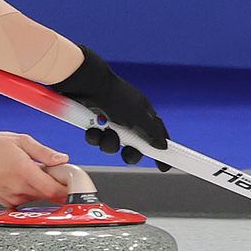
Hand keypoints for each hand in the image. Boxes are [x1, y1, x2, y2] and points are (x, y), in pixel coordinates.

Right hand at [0, 131, 70, 207]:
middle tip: (61, 177)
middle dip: (58, 189)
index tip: (73, 184)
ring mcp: (11, 198)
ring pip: (36, 200)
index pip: (54, 190)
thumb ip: (43, 152)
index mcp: (25, 173)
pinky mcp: (3, 202)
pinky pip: (23, 203)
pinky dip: (29, 196)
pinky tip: (26, 184)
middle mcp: (19, 189)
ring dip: (43, 191)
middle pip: (48, 197)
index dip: (68, 190)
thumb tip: (61, 159)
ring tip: (39, 175)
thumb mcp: (19, 140)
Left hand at [54, 45, 171, 168]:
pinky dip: (95, 136)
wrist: (87, 84)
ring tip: (105, 133)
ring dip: (109, 143)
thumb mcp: (137, 116)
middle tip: (127, 153)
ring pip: (113, 144)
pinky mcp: (94, 122)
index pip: (157, 134)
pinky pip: (97, 139)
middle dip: (129, 152)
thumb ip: (151, 133)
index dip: (159, 150)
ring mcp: (111, 120)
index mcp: (143, 113)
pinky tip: (92, 129)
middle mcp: (129, 118)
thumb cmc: (116, 97)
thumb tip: (163, 146)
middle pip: (134, 145)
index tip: (163, 166)